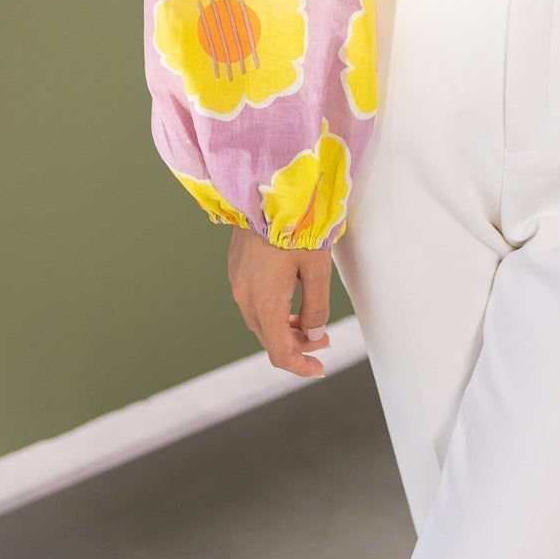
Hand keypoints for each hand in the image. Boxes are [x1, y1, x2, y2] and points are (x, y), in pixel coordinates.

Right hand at [228, 226, 333, 379]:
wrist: (265, 188)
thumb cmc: (297, 224)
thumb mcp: (317, 267)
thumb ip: (317, 306)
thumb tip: (313, 335)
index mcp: (265, 303)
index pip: (279, 352)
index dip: (300, 367)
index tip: (319, 370)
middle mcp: (245, 297)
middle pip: (270, 338)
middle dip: (297, 345)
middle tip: (323, 340)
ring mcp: (237, 282)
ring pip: (261, 320)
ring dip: (284, 327)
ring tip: (309, 321)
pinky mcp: (236, 268)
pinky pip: (253, 301)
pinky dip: (273, 309)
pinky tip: (291, 296)